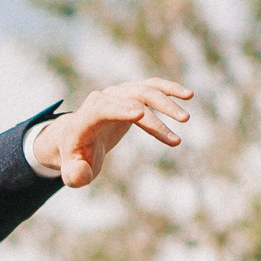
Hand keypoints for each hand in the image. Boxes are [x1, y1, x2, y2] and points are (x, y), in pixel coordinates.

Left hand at [32, 78, 193, 186]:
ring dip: (166, 102)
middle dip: (153, 120)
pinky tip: (188, 95)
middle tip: (175, 140)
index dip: (119, 110)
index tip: (140, 115)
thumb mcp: (72, 172)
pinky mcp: (130, 94)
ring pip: (144, 91)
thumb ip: (75, 174)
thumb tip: (82, 173)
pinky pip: (151, 86)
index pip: (101, 109)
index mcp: (85, 119)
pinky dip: (169, 89)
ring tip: (185, 119)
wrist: (76, 138)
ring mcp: (116, 95)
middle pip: (129, 102)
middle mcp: (101, 101)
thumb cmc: (76, 158)